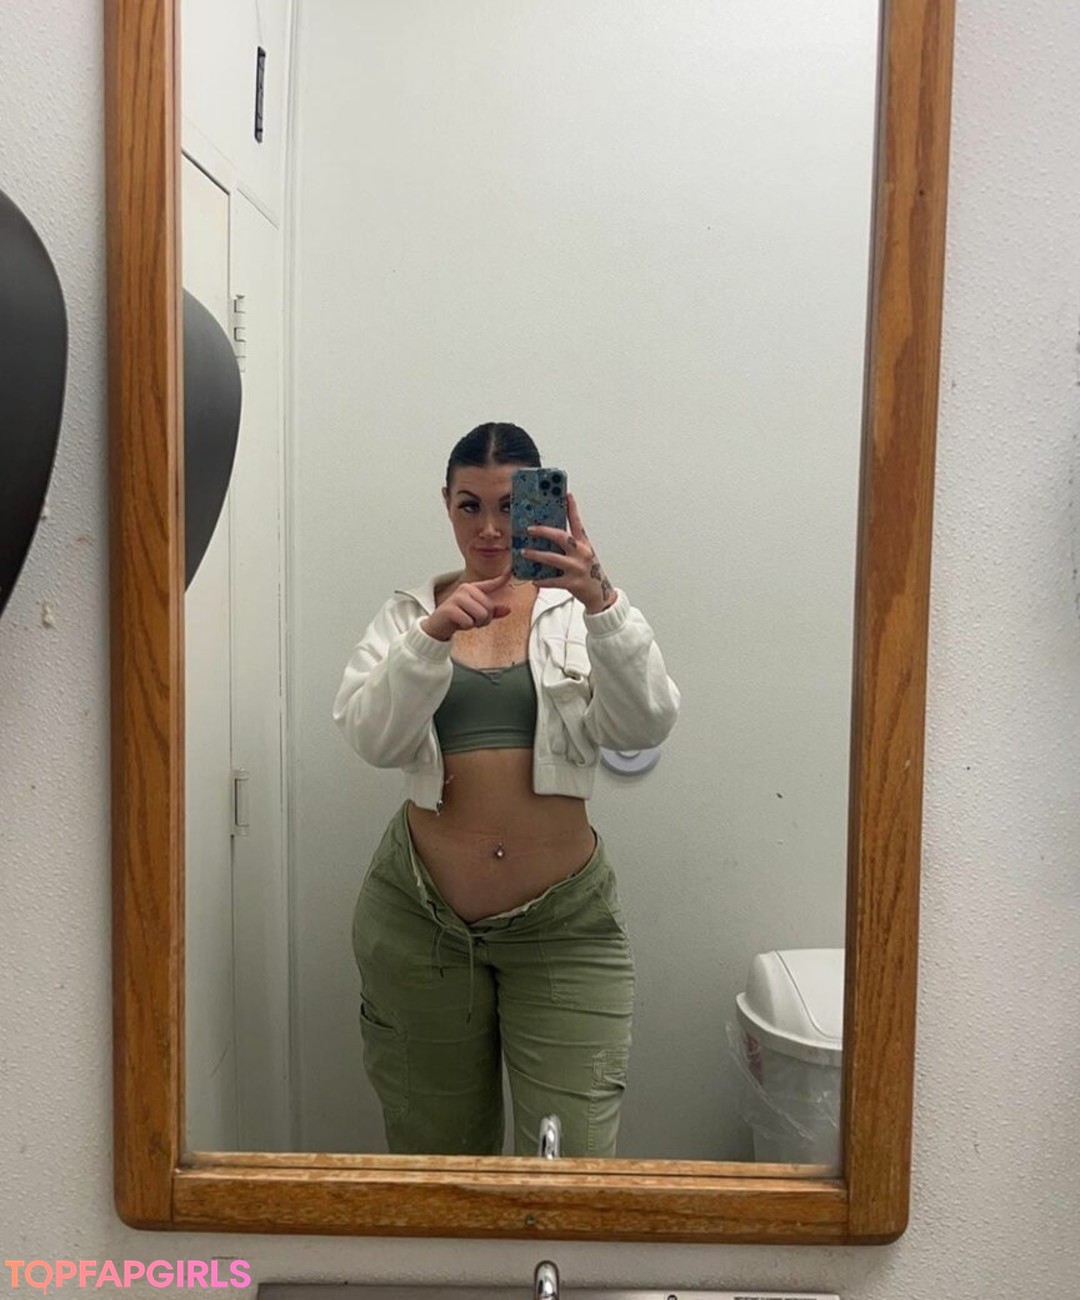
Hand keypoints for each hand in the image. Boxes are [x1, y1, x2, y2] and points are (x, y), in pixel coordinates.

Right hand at [421, 571, 512, 641]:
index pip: (491, 583)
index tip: (510, 570)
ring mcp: (457, 597)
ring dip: (475, 623)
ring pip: (481, 615)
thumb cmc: (458, 617)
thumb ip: (492, 612)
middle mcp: (465, 589)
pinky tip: (458, 623)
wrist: (437, 626)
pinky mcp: (450, 608)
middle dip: (484, 620)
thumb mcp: (477, 614)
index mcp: (472, 588)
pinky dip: (466, 627)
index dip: (501, 578)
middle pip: (488, 608)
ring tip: (466, 621)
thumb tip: (508, 610)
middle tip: (472, 620)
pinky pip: (469, 622)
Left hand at [522, 493, 616, 614]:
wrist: (600, 593)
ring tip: (524, 552)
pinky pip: (554, 581)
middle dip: (544, 532)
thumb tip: (549, 535)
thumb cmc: (588, 571)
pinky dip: (543, 580)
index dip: (572, 507)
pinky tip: (534, 579)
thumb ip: (570, 544)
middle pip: (561, 537)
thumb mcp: (583, 554)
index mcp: (584, 544)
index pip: (577, 522)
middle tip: (529, 529)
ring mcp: (577, 568)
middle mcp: (581, 553)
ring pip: (553, 558)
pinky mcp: (573, 583)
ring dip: (536, 555)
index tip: (566, 494)